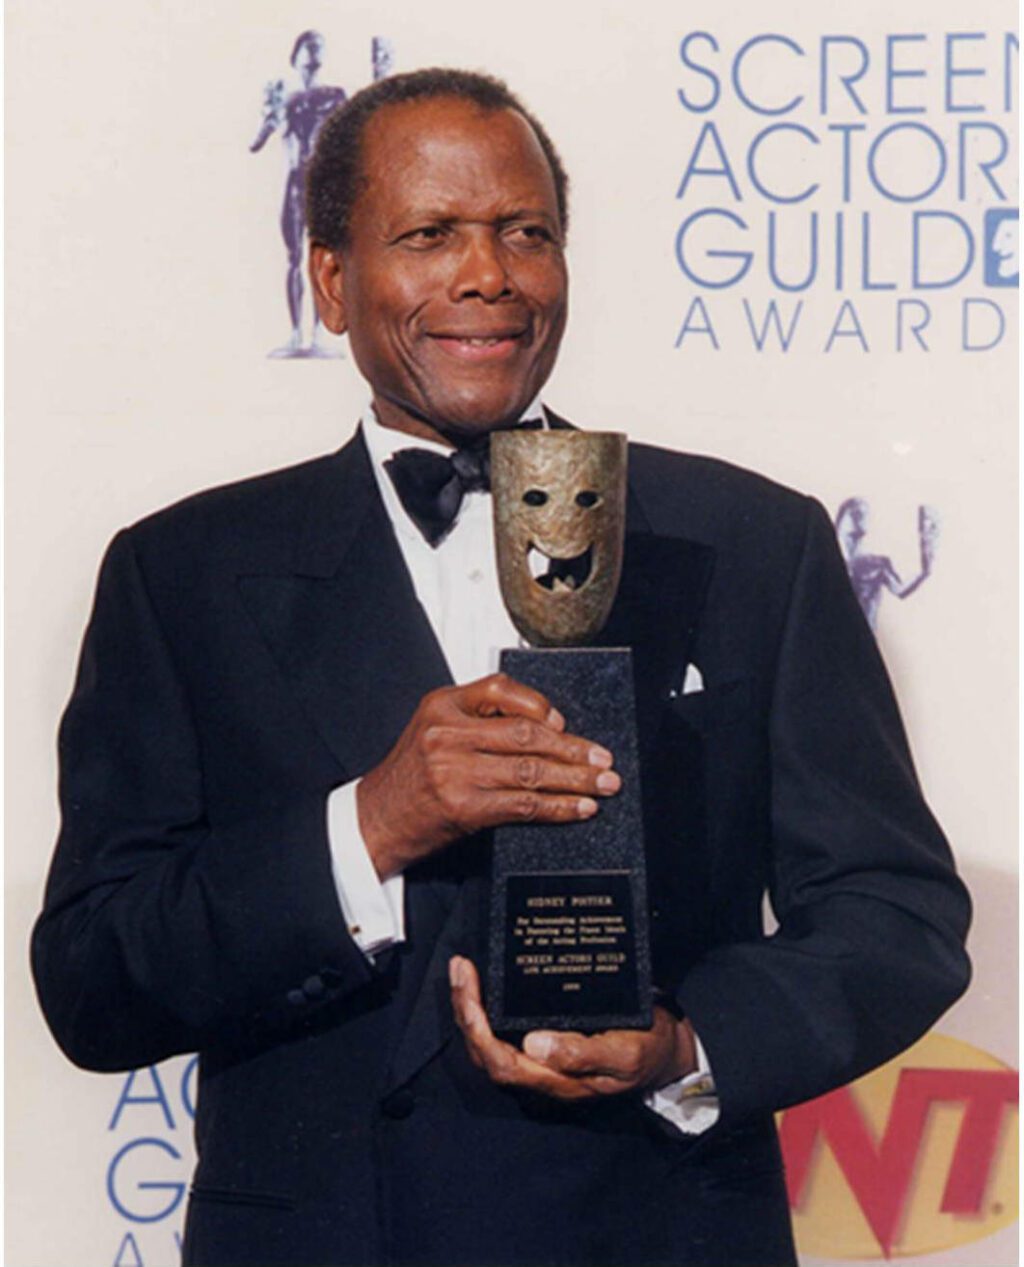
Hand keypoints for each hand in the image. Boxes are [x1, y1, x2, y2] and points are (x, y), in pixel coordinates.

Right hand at [356, 673, 619, 878]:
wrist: (373, 821)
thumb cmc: (409, 778)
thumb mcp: (433, 731)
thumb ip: (478, 721)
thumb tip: (548, 729)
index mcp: (442, 705)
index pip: (502, 690)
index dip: (541, 707)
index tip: (565, 724)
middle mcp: (448, 733)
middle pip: (527, 734)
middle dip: (574, 748)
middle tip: (603, 758)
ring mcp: (455, 770)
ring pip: (531, 770)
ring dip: (576, 779)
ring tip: (604, 784)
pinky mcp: (464, 806)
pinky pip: (524, 804)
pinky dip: (558, 807)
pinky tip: (579, 808)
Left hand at [449, 956, 696, 1100]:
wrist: (665, 1051)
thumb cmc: (646, 1051)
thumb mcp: (624, 1054)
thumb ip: (582, 1055)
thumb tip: (535, 1045)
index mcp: (555, 1079)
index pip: (500, 1062)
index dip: (477, 1030)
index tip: (470, 989)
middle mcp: (540, 1071)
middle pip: (486, 1050)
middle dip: (465, 1011)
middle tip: (460, 968)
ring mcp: (539, 1058)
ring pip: (490, 1041)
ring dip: (470, 1007)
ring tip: (463, 969)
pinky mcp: (544, 1041)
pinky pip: (505, 1029)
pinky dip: (488, 1006)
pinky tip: (485, 980)